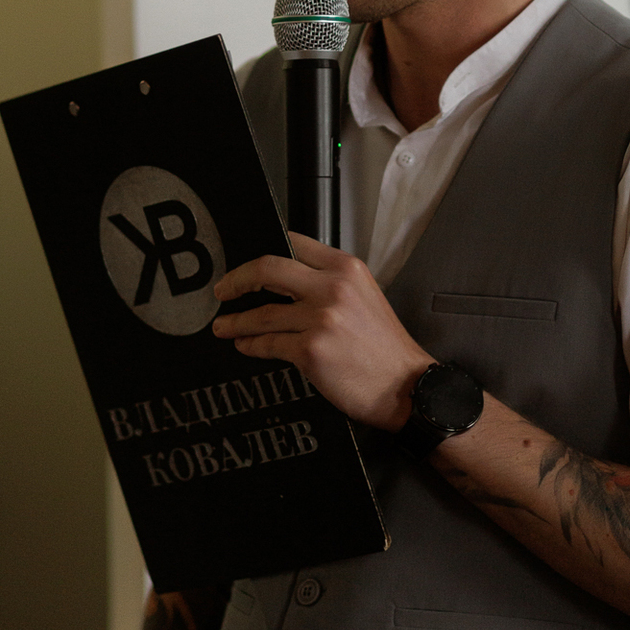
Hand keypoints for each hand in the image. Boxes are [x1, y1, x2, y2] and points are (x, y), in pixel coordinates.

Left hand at [211, 234, 432, 431]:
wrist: (406, 385)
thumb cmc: (386, 348)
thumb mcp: (365, 297)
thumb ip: (332, 283)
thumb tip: (288, 282)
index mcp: (347, 269)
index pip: (295, 244)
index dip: (265, 250)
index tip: (248, 263)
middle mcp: (332, 288)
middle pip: (267, 269)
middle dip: (237, 280)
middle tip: (223, 290)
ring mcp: (320, 319)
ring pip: (262, 313)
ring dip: (236, 321)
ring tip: (224, 326)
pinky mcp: (309, 351)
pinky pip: (267, 344)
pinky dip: (250, 345)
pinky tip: (244, 345)